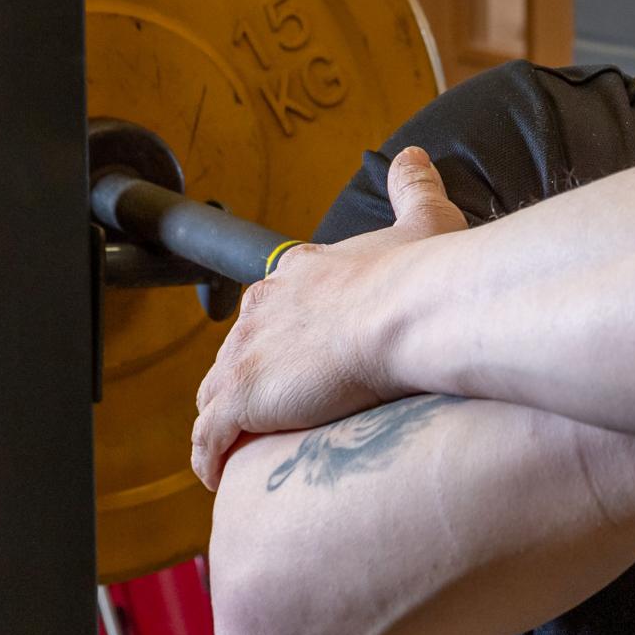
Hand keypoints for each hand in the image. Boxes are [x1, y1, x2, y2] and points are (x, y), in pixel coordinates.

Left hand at [191, 148, 465, 489]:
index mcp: (299, 273)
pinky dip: (210, 457)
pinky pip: (209, 437)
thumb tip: (416, 158)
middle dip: (244, 380)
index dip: (274, 337)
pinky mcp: (243, 398)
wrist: (407, 313)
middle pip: (234, 351)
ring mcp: (246, 354)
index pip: (267, 309)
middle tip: (264, 411)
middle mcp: (261, 310)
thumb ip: (414, 188)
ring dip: (223, 422)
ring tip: (238, 450)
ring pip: (213, 394)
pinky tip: (220, 476)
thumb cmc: (420, 274)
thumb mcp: (424, 221)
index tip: (287, 359)